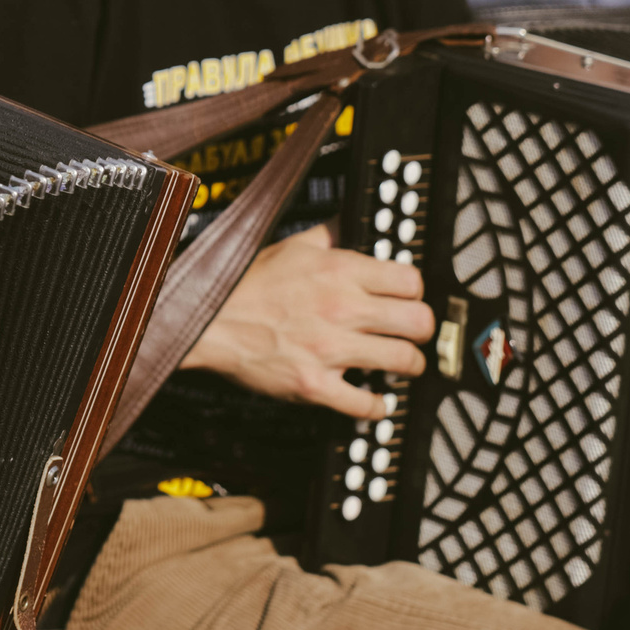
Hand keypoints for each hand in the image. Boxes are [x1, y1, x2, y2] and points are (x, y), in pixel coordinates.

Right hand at [181, 223, 432, 417]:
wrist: (207, 320)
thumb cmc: (245, 284)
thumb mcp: (291, 246)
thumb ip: (328, 235)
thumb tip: (349, 224)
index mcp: (340, 270)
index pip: (412, 281)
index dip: (416, 292)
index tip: (409, 299)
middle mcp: (342, 308)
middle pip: (420, 321)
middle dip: (422, 329)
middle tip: (414, 333)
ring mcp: (331, 350)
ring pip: (404, 361)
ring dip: (409, 365)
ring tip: (402, 364)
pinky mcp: (316, 386)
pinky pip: (367, 404)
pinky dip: (376, 406)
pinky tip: (374, 399)